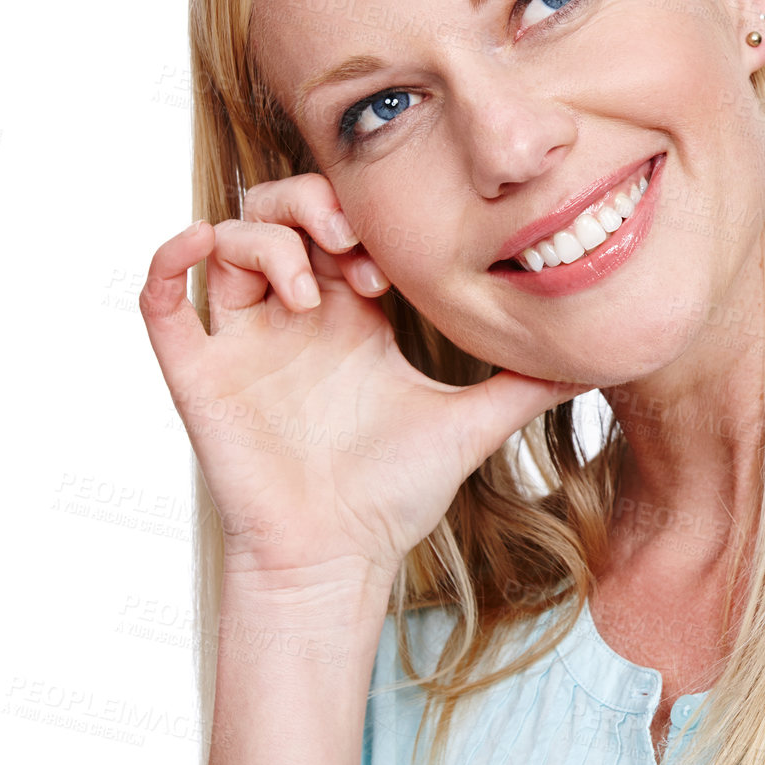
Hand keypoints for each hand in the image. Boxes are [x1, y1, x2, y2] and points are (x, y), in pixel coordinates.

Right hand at [138, 173, 587, 589]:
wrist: (339, 558)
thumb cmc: (396, 494)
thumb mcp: (474, 422)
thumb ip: (531, 383)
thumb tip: (601, 358)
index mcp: (350, 313)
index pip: (341, 224)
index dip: (360, 220)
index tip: (390, 269)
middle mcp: (293, 315)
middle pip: (280, 212)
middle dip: (310, 207)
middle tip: (350, 249)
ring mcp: (242, 339)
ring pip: (226, 238)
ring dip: (263, 239)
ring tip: (307, 288)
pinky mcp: (198, 370)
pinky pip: (162, 293)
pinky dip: (173, 255)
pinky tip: (208, 250)